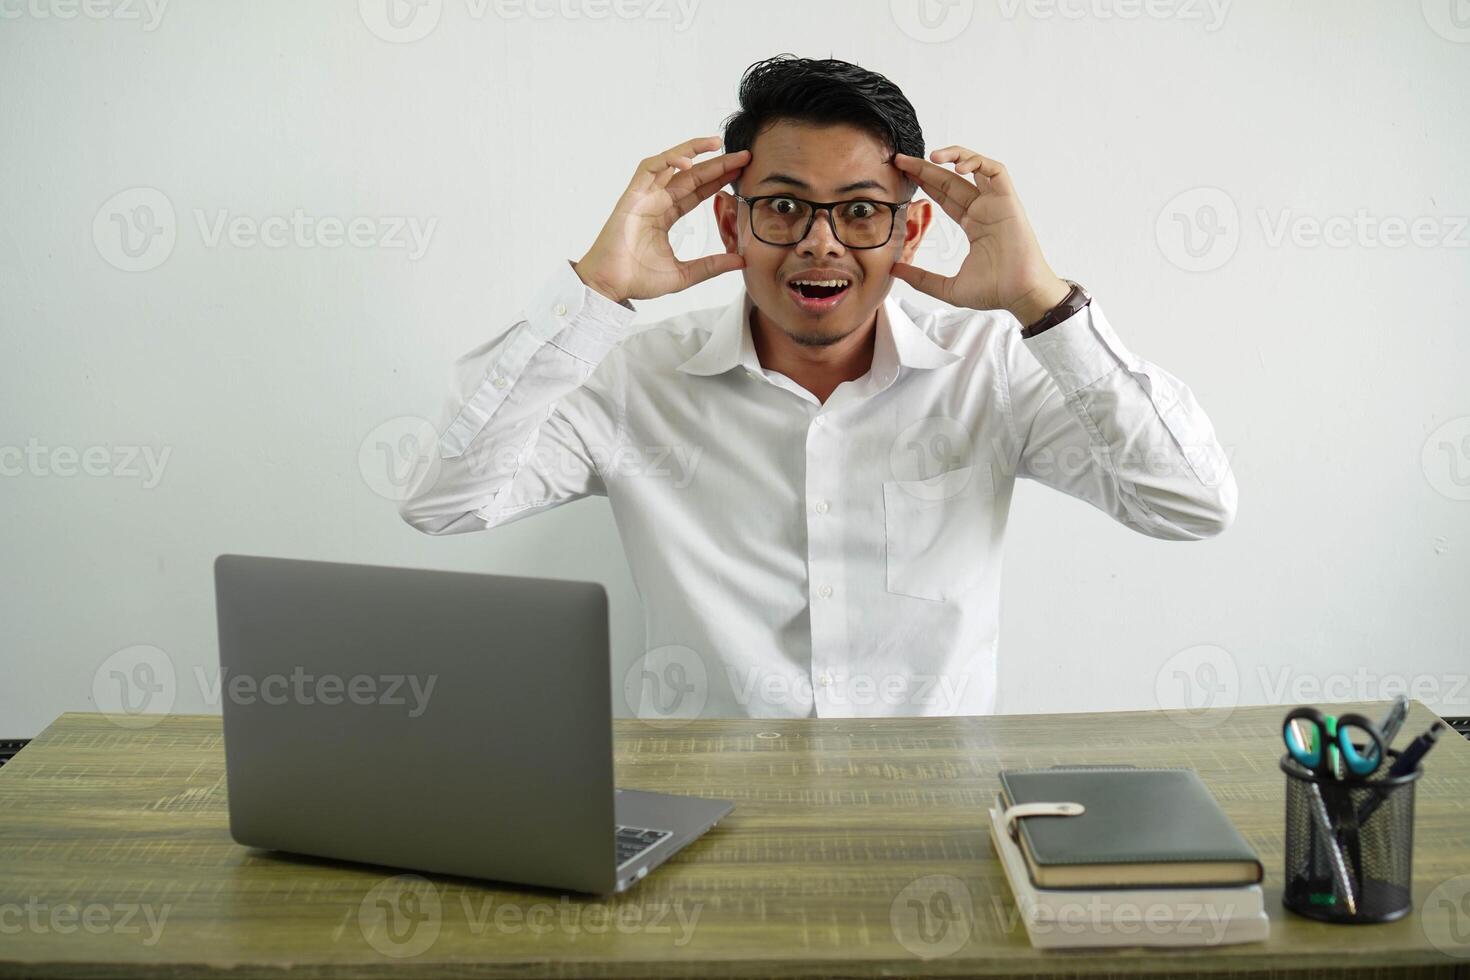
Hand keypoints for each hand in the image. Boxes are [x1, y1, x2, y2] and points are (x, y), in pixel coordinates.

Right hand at [575, 137, 748, 303]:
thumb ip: (711, 266)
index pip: (698, 191)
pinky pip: (649, 168)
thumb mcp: (684, 274)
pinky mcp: (631, 195)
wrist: (610, 285)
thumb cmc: (638, 280)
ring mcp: (643, 196)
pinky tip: (688, 162)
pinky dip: (667, 161)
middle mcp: (656, 201)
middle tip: (743, 155)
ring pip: (670, 163)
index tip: (742, 171)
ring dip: (692, 150)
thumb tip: (741, 261)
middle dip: (716, 163)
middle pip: (691, 175)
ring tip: (717, 144)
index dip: (719, 179)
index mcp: (666, 215)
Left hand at [890, 147, 1069, 324]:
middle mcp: (983, 209)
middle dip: (926, 167)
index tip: (902, 175)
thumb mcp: (947, 287)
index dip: (923, 182)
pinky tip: (958, 167)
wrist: (1020, 294)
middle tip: (901, 159)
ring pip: (975, 167)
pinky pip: (996, 171)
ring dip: (954, 155)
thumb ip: (921, 278)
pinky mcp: (1009, 200)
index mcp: (971, 225)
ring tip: (930, 157)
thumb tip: (894, 270)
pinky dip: (978, 162)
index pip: (944, 195)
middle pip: (951, 179)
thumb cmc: (994, 291)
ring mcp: (996, 203)